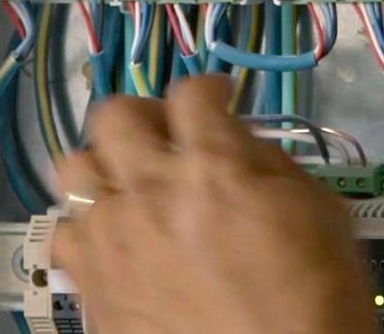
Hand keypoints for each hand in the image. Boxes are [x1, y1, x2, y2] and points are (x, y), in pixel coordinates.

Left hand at [53, 76, 378, 333]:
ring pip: (74, 168)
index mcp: (212, 168)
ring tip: (133, 189)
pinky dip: (89, 230)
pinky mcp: (92, 286)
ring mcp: (112, 241)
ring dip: (107, 169)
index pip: (192, 93)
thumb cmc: (314, 293)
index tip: (219, 100)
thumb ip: (266, 163)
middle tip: (169, 136)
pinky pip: (66, 236)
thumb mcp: (316, 209)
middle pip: (113, 115)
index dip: (210, 90)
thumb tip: (235, 143)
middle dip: (144, 115)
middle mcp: (149, 193)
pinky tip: (118, 241)